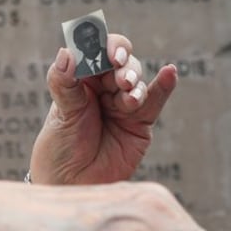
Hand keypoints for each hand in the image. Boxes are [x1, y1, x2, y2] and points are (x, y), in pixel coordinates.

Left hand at [29, 34, 177, 184]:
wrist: (72, 184)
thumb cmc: (60, 148)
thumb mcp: (60, 113)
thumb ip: (64, 82)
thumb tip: (66, 51)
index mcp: (80, 79)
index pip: (97, 52)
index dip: (105, 46)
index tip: (108, 54)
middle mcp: (103, 88)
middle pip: (122, 63)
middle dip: (123, 68)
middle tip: (119, 80)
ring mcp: (123, 104)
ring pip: (137, 81)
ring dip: (135, 83)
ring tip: (127, 97)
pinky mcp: (140, 122)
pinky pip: (155, 101)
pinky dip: (164, 86)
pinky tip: (170, 73)